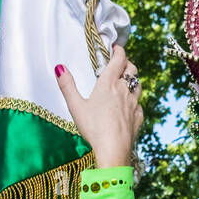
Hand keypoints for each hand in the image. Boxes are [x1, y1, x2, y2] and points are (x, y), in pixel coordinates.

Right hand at [54, 44, 142, 168]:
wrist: (113, 150)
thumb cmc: (94, 128)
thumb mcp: (75, 106)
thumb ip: (67, 86)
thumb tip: (60, 68)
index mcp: (109, 83)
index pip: (119, 58)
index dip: (118, 50)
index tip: (115, 48)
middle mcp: (124, 90)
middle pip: (132, 69)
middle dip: (126, 63)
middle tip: (119, 65)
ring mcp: (134, 104)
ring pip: (138, 85)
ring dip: (132, 81)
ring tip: (125, 83)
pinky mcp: (138, 117)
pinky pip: (139, 104)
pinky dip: (134, 102)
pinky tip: (128, 108)